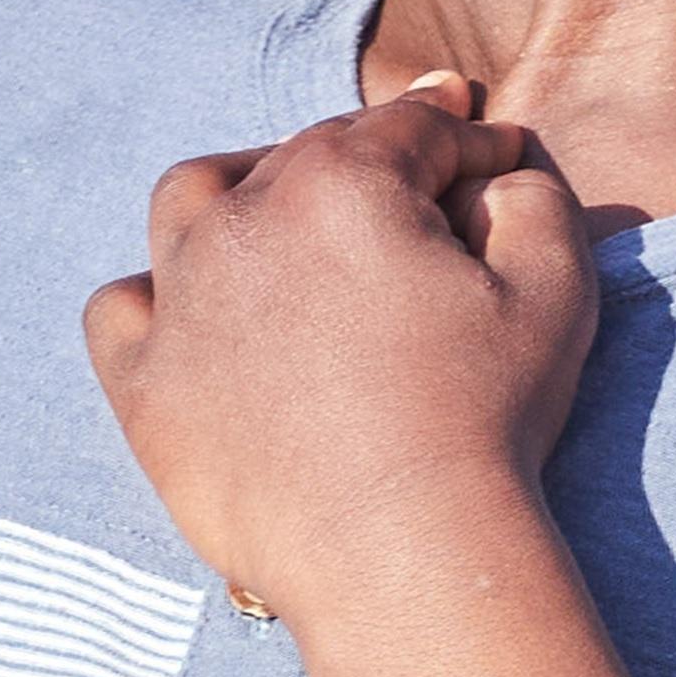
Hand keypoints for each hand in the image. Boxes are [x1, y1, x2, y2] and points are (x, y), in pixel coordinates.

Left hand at [83, 80, 598, 627]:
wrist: (398, 547)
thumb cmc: (485, 416)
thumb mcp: (553, 288)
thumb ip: (532, 201)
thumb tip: (497, 175)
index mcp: (341, 183)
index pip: (410, 129)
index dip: (464, 135)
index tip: (492, 151)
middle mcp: (241, 221)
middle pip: (305, 157)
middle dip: (370, 157)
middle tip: (415, 181)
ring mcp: (178, 299)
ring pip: (192, 201)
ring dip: (243, 190)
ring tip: (284, 213)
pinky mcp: (142, 381)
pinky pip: (122, 308)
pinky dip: (154, 295)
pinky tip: (192, 308)